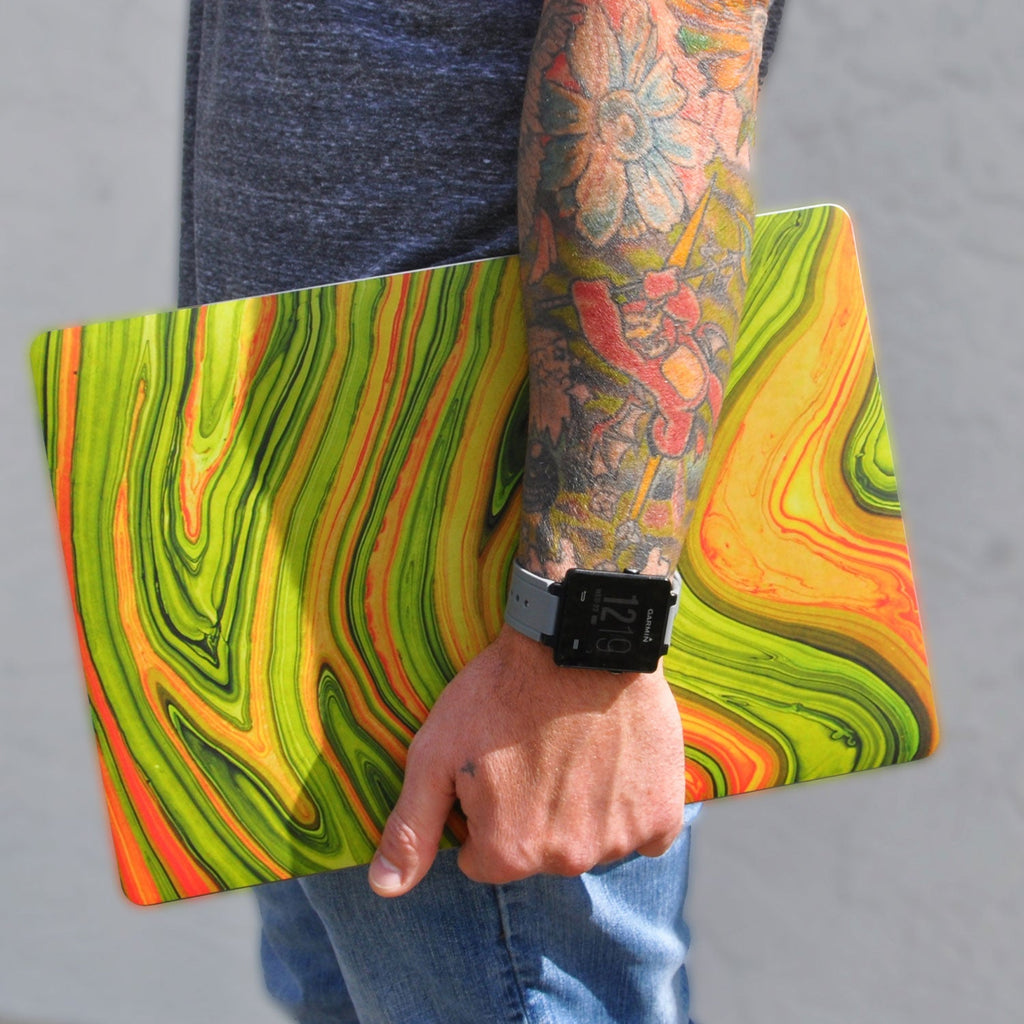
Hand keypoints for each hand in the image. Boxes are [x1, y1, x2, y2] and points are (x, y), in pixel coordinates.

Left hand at [368, 624, 685, 895]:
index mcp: (509, 852)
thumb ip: (411, 828)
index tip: (495, 768)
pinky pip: (644, 830)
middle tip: (533, 751)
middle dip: (531, 812)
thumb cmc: (501, 691)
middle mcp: (566, 859)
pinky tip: (615, 760)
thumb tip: (384, 889)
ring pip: (590, 840)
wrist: (579, 638)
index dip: (484, 812)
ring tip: (574, 747)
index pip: (485, 858)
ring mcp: (619, 838)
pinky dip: (630, 804)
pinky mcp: (661, 813)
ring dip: (582, 807)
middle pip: (539, 851)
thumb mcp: (436, 750)